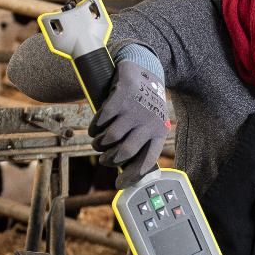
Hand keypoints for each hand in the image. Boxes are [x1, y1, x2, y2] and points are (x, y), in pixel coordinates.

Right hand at [88, 44, 170, 181]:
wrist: (144, 69)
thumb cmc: (145, 102)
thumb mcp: (150, 121)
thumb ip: (141, 141)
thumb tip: (126, 170)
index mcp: (159, 131)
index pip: (146, 161)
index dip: (132, 177)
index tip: (119, 186)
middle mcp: (149, 122)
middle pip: (123, 152)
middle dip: (109, 160)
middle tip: (104, 159)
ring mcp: (135, 109)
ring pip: (110, 138)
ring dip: (99, 143)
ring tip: (98, 141)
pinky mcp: (121, 96)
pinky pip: (101, 120)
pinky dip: (94, 127)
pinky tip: (95, 128)